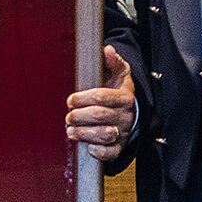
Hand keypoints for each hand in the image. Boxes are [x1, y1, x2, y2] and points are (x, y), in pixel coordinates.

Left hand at [66, 44, 137, 160]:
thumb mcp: (119, 74)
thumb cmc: (119, 92)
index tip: (70, 100)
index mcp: (124, 97)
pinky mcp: (119, 146)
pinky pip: (110, 152)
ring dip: (84, 133)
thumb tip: (107, 49)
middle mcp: (125, 115)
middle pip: (100, 116)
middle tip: (68, 116)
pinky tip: (87, 145)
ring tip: (70, 130)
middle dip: (80, 116)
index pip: (102, 96)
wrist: (133, 113)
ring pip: (104, 134)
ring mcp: (123, 131)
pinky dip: (97, 151)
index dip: (83, 98)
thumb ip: (113, 62)